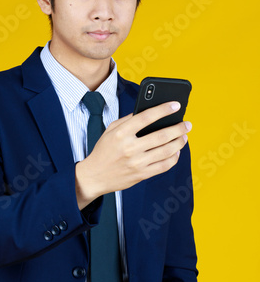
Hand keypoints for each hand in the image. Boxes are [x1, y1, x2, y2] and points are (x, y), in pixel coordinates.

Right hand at [75, 101, 190, 208]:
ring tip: (184, 137)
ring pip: (166, 151)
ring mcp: (137, 163)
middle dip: (178, 128)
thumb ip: (128, 120)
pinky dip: (174, 158)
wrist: (94, 176)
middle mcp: (130, 148)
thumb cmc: (103, 151)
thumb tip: (148, 112)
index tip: (176, 105)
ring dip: (179, 142)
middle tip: (187, 124)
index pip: (146, 117)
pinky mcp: (141, 175)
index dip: (163, 110)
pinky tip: (176, 152)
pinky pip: (164, 166)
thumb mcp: (110, 130)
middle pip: (161, 135)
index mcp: (121, 133)